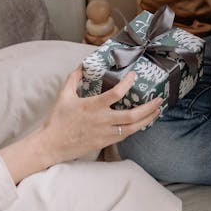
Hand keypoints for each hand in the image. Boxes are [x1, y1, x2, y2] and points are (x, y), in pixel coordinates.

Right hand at [37, 67, 163, 164]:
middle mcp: (102, 120)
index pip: (115, 94)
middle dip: (148, 108)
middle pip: (131, 116)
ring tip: (157, 111)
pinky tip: (143, 122)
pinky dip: (136, 128)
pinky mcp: (105, 142)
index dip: (127, 83)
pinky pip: (125, 135)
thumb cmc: (57, 120)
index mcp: (92, 106)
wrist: (51, 144)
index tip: (134, 75)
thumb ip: (74, 79)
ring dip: (147, 119)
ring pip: (132, 128)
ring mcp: (104, 133)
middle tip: (159, 99)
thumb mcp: (64, 95)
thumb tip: (82, 66)